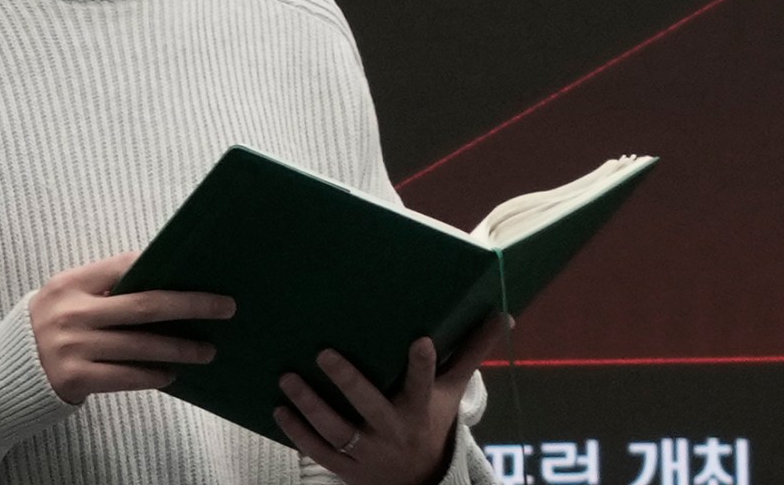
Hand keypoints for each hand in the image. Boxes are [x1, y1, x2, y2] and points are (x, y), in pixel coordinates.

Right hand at [30, 249, 235, 404]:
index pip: (125, 266)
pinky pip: (127, 377)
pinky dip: (154, 376)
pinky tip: (172, 375)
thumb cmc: (43, 332)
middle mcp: (71, 312)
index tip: (199, 270)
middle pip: (145, 306)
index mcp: (69, 283)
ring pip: (142, 346)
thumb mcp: (61, 301)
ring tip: (208, 350)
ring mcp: (73, 347)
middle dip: (191, 305)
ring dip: (181, 348)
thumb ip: (99, 292)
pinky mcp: (75, 378)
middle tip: (225, 306)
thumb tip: (159, 283)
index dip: (163, 267)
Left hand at [274, 311, 510, 484]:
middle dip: (348, 382)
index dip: (423, 365)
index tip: (420, 340)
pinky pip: (319, 452)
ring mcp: (369, 453)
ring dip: (310, 406)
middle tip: (324, 352)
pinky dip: (298, 432)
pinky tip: (279, 409)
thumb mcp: (452, 391)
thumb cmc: (432, 421)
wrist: (420, 481)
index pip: (425, 384)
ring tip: (288, 378)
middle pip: (370, 407)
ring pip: (337, 431)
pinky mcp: (346, 469)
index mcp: (420, 408)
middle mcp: (394, 431)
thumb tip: (504, 315)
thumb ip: (471, 352)